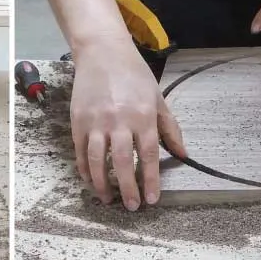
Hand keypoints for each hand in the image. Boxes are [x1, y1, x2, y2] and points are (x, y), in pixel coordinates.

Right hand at [71, 39, 186, 210]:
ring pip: (98, 160)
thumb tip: (182, 155)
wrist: (102, 53)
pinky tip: (92, 181)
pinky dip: (85, 169)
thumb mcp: (157, 98)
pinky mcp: (78, 121)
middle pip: (123, 162)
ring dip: (103, 184)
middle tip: (132, 207)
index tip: (152, 199)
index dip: (151, 180)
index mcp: (142, 116)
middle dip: (128, 188)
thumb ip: (170, 128)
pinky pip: (81, 152)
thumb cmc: (134, 75)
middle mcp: (119, 120)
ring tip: (109, 199)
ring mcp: (95, 121)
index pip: (149, 155)